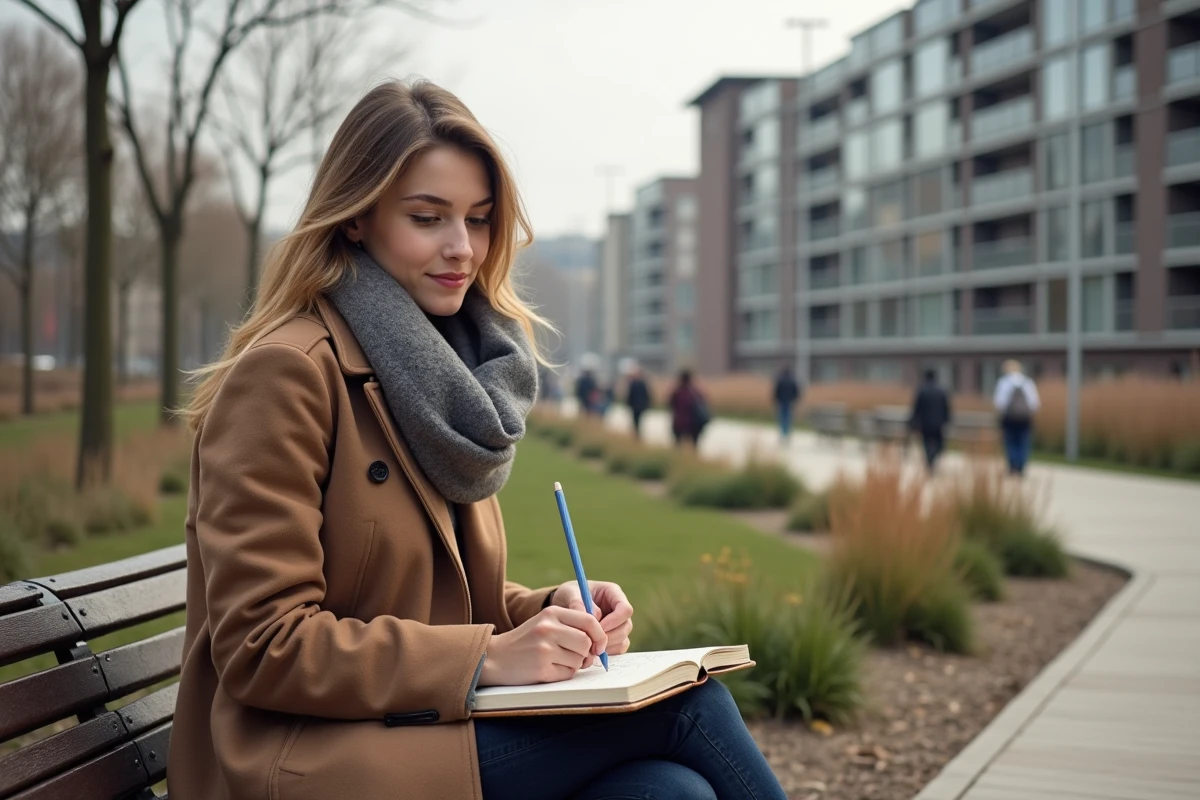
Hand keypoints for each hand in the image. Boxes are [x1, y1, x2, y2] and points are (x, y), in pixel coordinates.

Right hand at [478, 606, 606, 686]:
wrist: (495, 657)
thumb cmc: (525, 641)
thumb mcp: (545, 623)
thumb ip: (571, 626)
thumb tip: (600, 643)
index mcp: (552, 613)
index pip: (590, 620)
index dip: (600, 635)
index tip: (599, 645)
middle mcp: (548, 628)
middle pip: (587, 642)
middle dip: (587, 653)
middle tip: (579, 657)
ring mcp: (544, 649)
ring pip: (579, 660)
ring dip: (574, 665)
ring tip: (557, 661)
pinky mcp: (542, 669)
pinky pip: (568, 674)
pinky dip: (563, 674)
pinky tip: (549, 669)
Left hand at [550, 580, 633, 656]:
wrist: (562, 607)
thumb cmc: (568, 595)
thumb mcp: (569, 594)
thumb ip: (578, 603)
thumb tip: (593, 618)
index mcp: (613, 593)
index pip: (625, 609)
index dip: (614, 621)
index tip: (598, 628)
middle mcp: (619, 609)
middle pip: (626, 627)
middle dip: (609, 637)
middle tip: (590, 643)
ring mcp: (618, 624)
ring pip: (623, 640)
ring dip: (607, 646)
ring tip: (587, 647)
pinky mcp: (614, 638)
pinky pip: (618, 649)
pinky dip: (606, 653)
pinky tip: (590, 651)